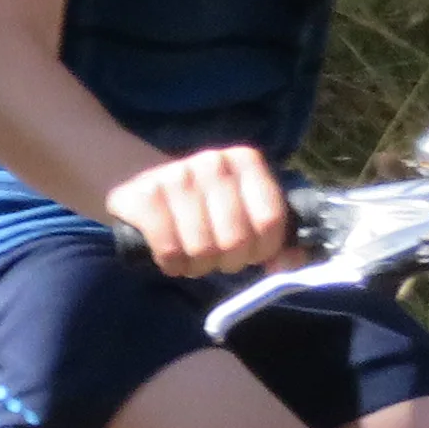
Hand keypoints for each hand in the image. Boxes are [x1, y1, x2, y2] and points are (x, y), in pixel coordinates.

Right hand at [106, 144, 294, 278]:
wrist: (144, 188)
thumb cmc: (206, 208)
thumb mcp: (246, 216)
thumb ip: (276, 242)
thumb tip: (285, 266)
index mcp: (245, 161)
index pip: (270, 220)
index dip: (262, 249)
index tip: (250, 253)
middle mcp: (212, 161)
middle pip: (235, 239)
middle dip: (228, 262)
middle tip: (218, 258)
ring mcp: (174, 175)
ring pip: (202, 248)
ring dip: (198, 266)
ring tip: (193, 258)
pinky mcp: (143, 195)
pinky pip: (169, 250)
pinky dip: (172, 265)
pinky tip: (170, 258)